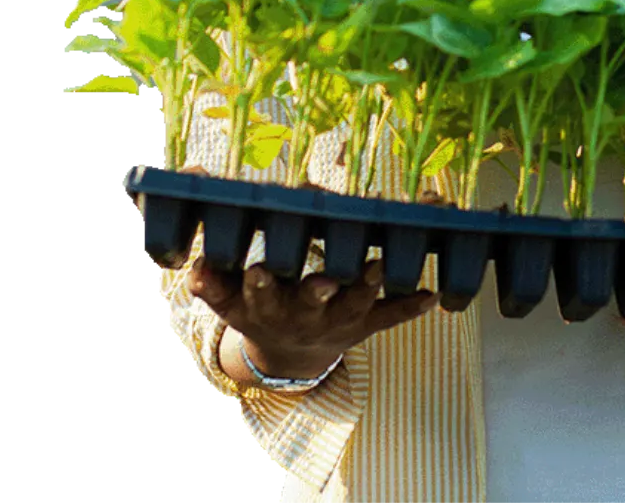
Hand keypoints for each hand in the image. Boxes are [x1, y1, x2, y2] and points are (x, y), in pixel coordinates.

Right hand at [163, 171, 439, 379]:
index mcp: (270, 309)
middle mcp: (306, 317)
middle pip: (311, 304)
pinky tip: (431, 294)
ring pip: (355, 305)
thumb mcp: (231, 306)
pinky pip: (391, 318)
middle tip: (324, 277)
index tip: (258, 269)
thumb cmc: (259, 312)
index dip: (259, 285)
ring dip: (367, 286)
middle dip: (317, 291)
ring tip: (378, 264)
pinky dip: (410, 307)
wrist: (291, 359)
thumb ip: (213, 286)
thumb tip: (192, 267)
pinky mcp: (367, 323)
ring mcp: (339, 320)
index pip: (261, 297)